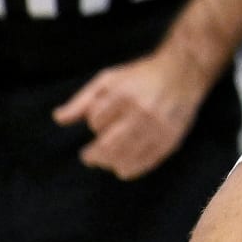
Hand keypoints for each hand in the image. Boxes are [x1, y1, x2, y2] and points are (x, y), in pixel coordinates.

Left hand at [52, 52, 204, 179]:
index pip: (96, 121)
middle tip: (89, 156)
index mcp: (123, 94)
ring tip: (106, 162)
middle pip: (108, 146)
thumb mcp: (109, 79)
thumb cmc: (142, 75)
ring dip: (111, 163)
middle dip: (94, 155)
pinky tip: (123, 168)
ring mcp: (157, 128)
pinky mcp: (170, 139)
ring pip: (126, 158)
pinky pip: (147, 163)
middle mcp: (141, 112)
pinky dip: (132, 169)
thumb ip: (83, 100)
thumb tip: (58, 119)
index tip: (98, 122)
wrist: (184, 72)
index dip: (94, 123)